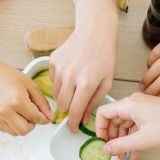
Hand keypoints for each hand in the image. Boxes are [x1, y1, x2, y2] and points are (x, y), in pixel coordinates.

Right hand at [0, 62, 52, 135]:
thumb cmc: (9, 77)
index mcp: (17, 100)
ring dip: (21, 126)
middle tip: (31, 114)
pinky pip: (6, 130)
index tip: (45, 117)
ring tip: (20, 112)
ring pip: (15, 133)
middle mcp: (5, 111)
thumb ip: (42, 102)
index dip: (44, 119)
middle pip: (25, 131)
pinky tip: (11, 112)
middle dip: (31, 124)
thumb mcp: (30, 85)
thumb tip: (50, 117)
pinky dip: (12, 125)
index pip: (36, 119)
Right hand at [50, 0, 116, 132]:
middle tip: (75, 106)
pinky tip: (70, 74)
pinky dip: (60, 83)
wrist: (94, 31)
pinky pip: (52, 80)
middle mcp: (70, 76)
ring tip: (75, 87)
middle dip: (68, 110)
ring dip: (64, 96)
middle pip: (62, 105)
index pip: (74, 111)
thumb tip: (82, 118)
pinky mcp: (52, 61)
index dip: (72, 124)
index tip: (72, 129)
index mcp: (87, 83)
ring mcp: (59, 68)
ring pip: (55, 94)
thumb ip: (94, 102)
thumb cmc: (104, 55)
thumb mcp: (106, 81)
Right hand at [95, 93, 159, 159]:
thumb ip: (120, 145)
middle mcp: (134, 103)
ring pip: (125, 124)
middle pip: (113, 119)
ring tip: (124, 155)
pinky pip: (135, 125)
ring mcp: (143, 107)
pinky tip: (135, 151)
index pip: (103, 113)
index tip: (102, 142)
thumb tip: (106, 149)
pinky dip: (133, 138)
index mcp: (129, 104)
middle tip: (113, 152)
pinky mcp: (151, 112)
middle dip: (112, 138)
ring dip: (123, 140)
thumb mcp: (143, 140)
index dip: (99, 129)